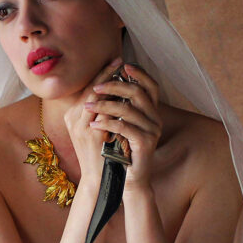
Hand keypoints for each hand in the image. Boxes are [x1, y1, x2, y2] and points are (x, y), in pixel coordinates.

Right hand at [63, 56, 126, 186]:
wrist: (97, 179)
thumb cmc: (99, 155)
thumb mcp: (95, 130)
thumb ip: (98, 112)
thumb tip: (112, 93)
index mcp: (71, 116)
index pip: (86, 89)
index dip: (100, 74)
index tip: (114, 62)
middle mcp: (72, 118)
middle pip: (89, 88)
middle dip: (105, 73)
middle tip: (119, 60)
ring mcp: (80, 125)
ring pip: (95, 96)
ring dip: (110, 82)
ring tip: (123, 71)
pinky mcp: (90, 133)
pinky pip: (102, 111)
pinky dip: (113, 99)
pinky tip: (125, 91)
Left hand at [83, 63, 162, 189]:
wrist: (124, 178)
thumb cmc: (117, 149)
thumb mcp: (116, 124)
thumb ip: (115, 105)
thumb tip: (100, 83)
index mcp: (150, 111)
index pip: (150, 85)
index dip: (138, 73)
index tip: (121, 64)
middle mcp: (154, 118)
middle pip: (138, 93)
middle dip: (115, 85)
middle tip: (96, 87)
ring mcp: (152, 131)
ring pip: (128, 109)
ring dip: (105, 105)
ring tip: (87, 107)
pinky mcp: (145, 143)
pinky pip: (125, 128)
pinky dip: (107, 124)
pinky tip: (93, 125)